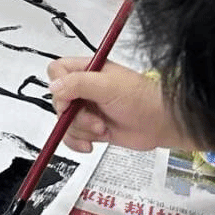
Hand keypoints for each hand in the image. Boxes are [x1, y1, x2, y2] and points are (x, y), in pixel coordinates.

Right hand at [46, 59, 177, 152]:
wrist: (161, 124)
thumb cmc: (141, 99)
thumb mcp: (108, 86)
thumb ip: (78, 84)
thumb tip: (54, 87)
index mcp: (87, 70)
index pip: (57, 71)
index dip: (59, 87)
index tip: (70, 101)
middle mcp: (84, 89)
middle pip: (58, 101)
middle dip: (74, 115)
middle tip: (94, 118)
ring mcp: (88, 109)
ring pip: (65, 121)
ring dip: (82, 130)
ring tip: (102, 128)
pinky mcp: (92, 128)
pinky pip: (72, 136)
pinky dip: (77, 142)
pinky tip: (91, 144)